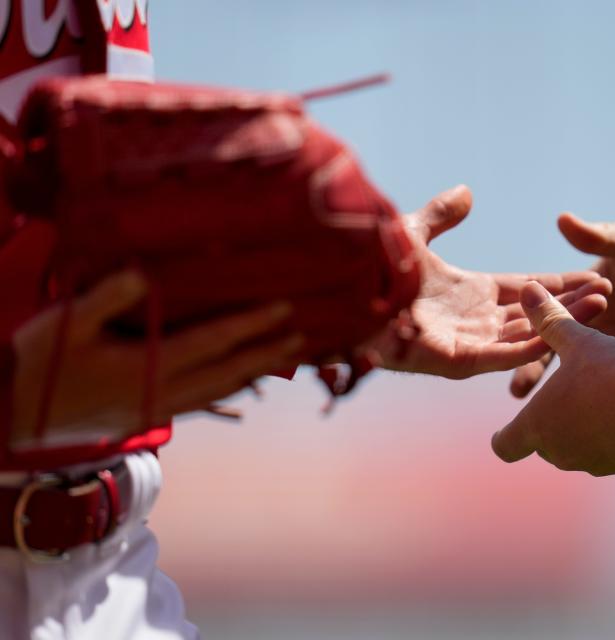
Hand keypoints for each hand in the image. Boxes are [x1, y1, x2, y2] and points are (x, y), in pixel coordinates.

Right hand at [11, 270, 302, 446]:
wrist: (12, 414)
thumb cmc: (37, 362)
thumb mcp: (67, 322)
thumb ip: (106, 297)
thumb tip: (143, 274)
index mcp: (145, 369)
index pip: (213, 344)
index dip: (251, 326)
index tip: (284, 310)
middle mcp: (159, 394)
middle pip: (228, 372)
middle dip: (266, 352)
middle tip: (302, 335)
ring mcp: (155, 409)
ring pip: (219, 390)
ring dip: (253, 371)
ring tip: (283, 355)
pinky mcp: (146, 416)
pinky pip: (201, 398)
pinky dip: (228, 385)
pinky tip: (240, 375)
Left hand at [367, 186, 611, 378]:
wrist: (339, 293)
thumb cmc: (369, 269)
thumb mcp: (412, 233)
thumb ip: (441, 216)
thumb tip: (467, 193)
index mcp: (471, 293)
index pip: (527, 288)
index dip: (558, 283)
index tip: (593, 275)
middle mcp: (475, 321)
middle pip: (535, 314)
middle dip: (572, 304)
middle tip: (610, 291)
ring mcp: (468, 343)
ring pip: (527, 334)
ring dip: (562, 322)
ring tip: (600, 305)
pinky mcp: (456, 361)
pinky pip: (503, 355)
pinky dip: (533, 344)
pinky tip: (564, 331)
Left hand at [492, 282, 614, 475]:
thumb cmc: (610, 369)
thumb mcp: (577, 340)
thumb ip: (549, 321)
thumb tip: (527, 289)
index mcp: (538, 424)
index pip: (505, 445)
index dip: (504, 437)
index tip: (506, 431)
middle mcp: (561, 452)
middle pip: (545, 447)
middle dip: (552, 426)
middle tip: (567, 398)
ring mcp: (595, 463)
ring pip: (581, 452)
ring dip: (586, 432)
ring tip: (605, 400)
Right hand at [510, 213, 614, 396]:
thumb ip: (605, 236)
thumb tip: (563, 220)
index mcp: (600, 290)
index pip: (560, 313)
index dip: (535, 329)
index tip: (511, 345)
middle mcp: (611, 320)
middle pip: (569, 349)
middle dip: (542, 370)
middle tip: (517, 390)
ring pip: (594, 374)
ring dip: (572, 394)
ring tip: (548, 414)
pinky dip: (610, 403)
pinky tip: (595, 423)